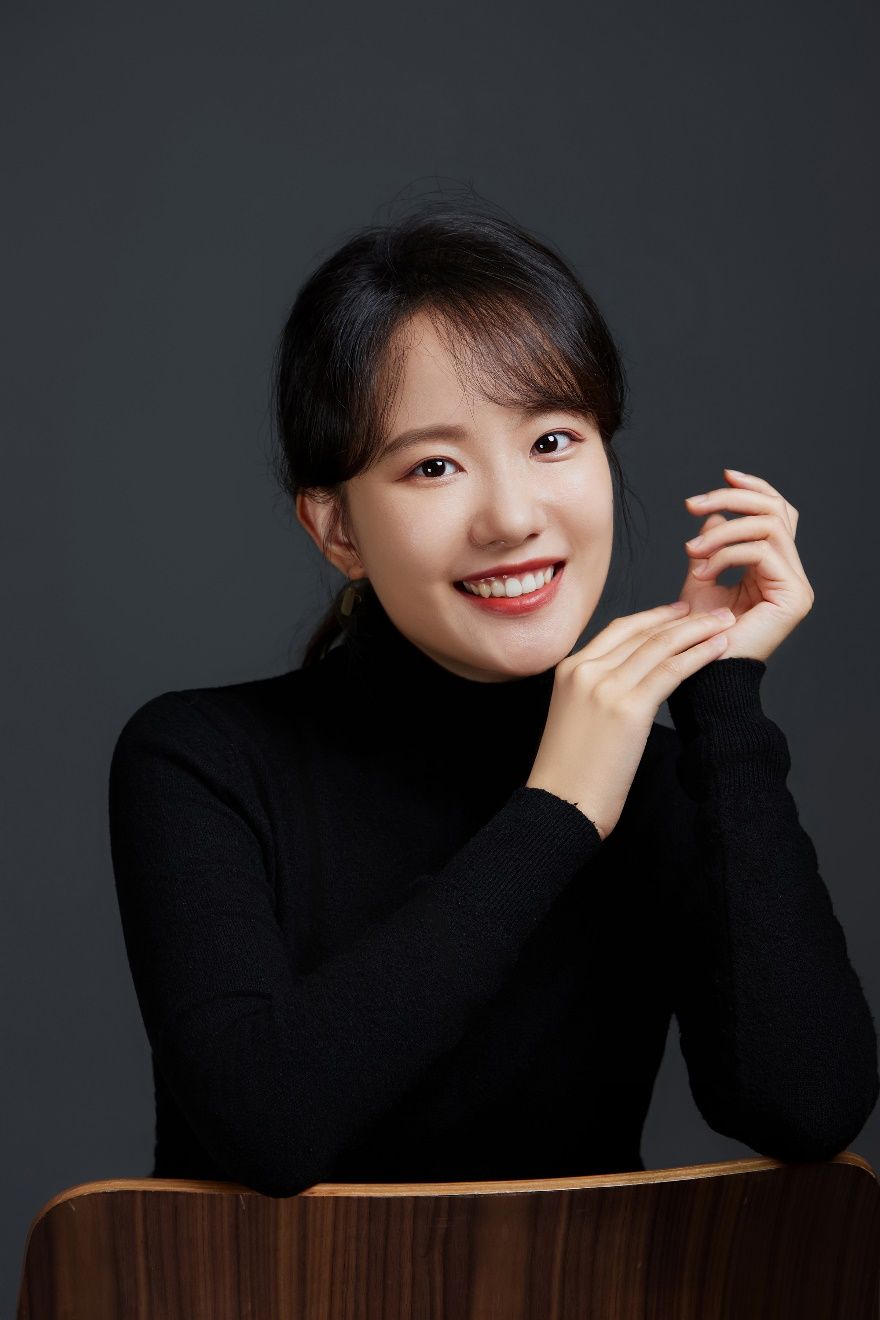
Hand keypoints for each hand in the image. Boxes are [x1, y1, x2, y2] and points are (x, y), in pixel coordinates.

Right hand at [527, 601, 736, 838]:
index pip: (620, 629)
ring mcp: (604, 687)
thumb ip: (597, 690)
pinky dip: (699, 655)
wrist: (561, 804)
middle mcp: (585, 670)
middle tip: (715, 612)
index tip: (680, 611)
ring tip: (725, 623)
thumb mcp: (575, 715)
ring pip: (660, 645)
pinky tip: (720, 649)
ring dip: (698, 630)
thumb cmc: (571, 772)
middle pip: (642, 632)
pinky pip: (671, 671)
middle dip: (683, 618)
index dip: (655, 616)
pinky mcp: (627, 708)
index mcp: (569, 669)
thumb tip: (633, 682)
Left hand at [679, 467, 813, 662]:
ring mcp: (797, 586)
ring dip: (722, 531)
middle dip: (732, 499)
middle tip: (693, 504)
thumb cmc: (696, 635)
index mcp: (774, 568)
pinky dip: (726, 553)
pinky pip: (761, 552)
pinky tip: (701, 571)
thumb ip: (710, 545)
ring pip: (767, 526)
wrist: (702, 675)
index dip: (752, 489)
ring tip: (692, 552)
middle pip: (775, 510)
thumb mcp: (701, 578)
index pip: (776, 513)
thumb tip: (713, 512)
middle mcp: (791, 574)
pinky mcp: (793, 596)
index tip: (722, 476)